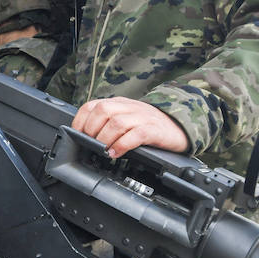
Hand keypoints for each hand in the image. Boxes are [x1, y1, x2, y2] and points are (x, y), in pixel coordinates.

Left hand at [71, 97, 188, 158]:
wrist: (180, 127)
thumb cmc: (151, 126)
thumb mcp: (128, 119)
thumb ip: (109, 123)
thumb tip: (86, 137)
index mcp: (120, 103)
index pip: (93, 105)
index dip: (81, 121)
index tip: (77, 135)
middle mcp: (129, 107)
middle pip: (103, 111)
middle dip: (92, 129)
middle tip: (91, 144)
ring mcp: (142, 117)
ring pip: (116, 122)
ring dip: (105, 138)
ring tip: (103, 151)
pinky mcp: (153, 130)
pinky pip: (135, 135)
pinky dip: (122, 145)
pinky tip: (116, 153)